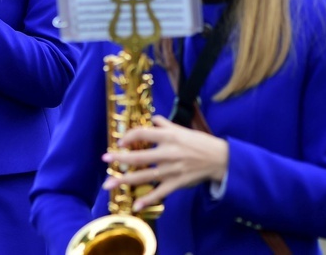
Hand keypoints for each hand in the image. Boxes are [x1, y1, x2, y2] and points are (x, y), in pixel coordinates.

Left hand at [101, 115, 228, 211]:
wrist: (220, 159)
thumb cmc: (199, 142)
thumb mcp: (182, 129)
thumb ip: (165, 124)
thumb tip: (152, 120)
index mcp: (169, 137)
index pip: (144, 133)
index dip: (130, 136)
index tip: (120, 141)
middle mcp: (168, 153)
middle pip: (139, 156)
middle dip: (120, 159)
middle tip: (105, 159)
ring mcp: (172, 170)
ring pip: (145, 176)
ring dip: (126, 180)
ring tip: (109, 184)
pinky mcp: (177, 183)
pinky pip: (160, 193)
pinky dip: (148, 200)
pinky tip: (135, 206)